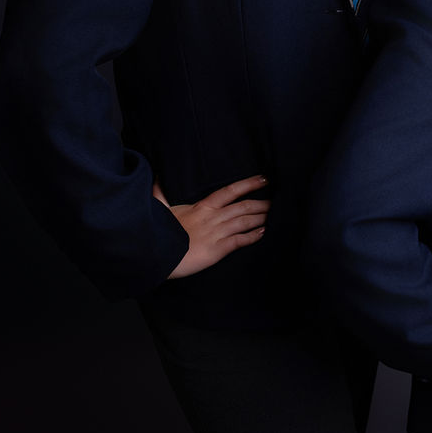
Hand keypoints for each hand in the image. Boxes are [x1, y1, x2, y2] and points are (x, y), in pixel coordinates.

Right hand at [153, 175, 270, 278]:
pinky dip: (253, 236)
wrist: (157, 254)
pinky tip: (263, 233)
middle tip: (276, 202)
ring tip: (274, 216)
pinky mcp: (217, 250)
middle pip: (243, 206)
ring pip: (245, 221)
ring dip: (261, 218)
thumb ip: (161, 194)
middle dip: (262, 203)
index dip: (248, 184)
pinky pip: (240, 241)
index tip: (264, 179)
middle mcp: (213, 217)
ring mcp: (216, 233)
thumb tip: (155, 178)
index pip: (230, 191)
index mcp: (202, 206)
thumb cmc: (159, 232)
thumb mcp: (160, 209)